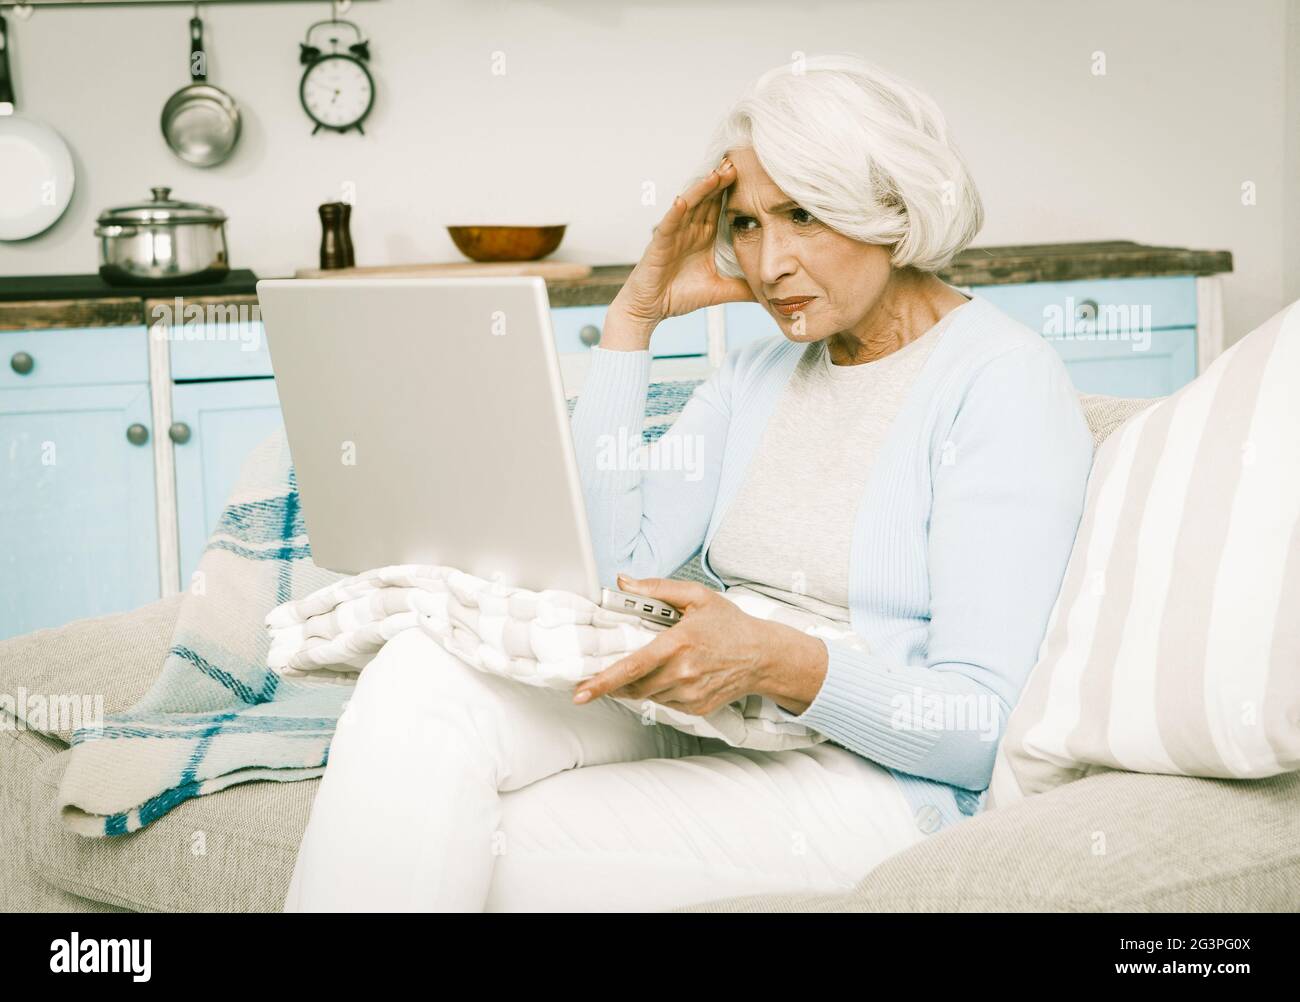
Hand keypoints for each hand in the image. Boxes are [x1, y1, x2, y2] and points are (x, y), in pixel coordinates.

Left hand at [573, 574, 795, 716]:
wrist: (764, 656)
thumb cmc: (730, 625)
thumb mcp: (697, 596)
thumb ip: (657, 588)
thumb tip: (624, 582)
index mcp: (678, 644)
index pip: (631, 667)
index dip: (602, 682)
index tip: (581, 692)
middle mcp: (683, 673)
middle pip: (633, 685)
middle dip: (616, 680)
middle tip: (609, 671)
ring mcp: (690, 694)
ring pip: (647, 695)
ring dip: (639, 684)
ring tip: (655, 665)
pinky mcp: (697, 708)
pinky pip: (665, 704)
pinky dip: (660, 691)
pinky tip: (673, 675)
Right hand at [613, 157, 756, 326]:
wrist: (650, 309)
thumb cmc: (679, 296)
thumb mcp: (720, 291)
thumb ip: (744, 288)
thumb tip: (771, 292)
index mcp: (704, 236)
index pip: (721, 207)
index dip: (734, 191)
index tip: (753, 176)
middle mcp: (690, 230)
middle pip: (707, 199)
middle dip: (721, 180)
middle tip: (739, 161)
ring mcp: (674, 234)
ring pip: (690, 205)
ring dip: (702, 189)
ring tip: (717, 173)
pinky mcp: (659, 243)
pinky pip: (668, 223)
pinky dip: (675, 212)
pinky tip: (683, 201)